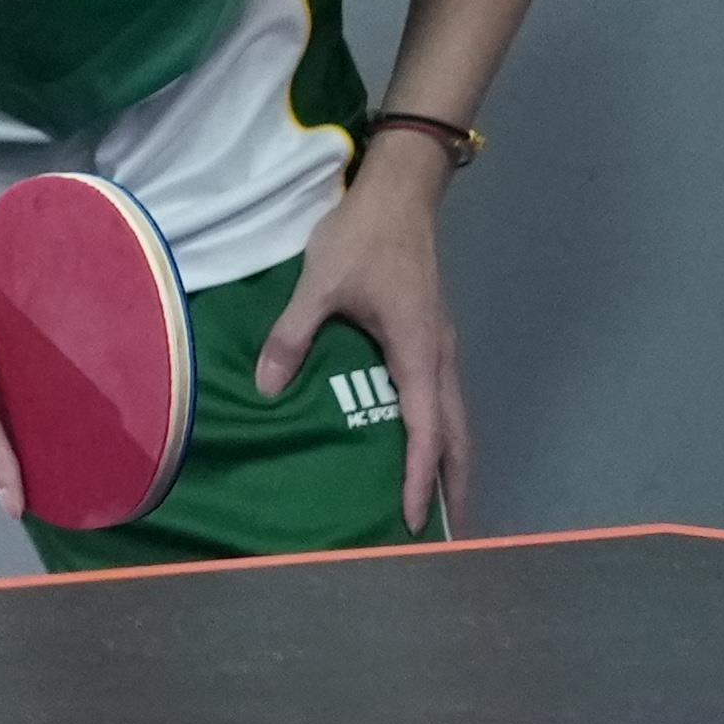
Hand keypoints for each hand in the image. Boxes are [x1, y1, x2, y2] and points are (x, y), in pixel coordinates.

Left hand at [255, 141, 469, 532]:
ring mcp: (439, 346)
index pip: (426, 431)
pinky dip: (438, 431)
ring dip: (449, 459)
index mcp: (417, 351)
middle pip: (456, 435)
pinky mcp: (430, 336)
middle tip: (442, 531)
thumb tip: (267, 387)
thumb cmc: (362, 237)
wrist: (399, 193)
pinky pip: (441, 397)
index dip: (420, 478)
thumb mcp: (319, 284)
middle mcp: (438, 356)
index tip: (413, 518)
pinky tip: (417, 444)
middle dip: (451, 483)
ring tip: (435, 501)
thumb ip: (293, 336)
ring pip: (455, 417)